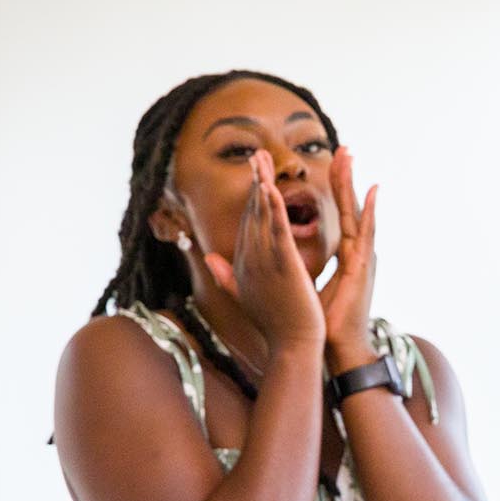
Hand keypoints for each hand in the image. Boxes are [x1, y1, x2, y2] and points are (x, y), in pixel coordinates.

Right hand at [201, 150, 327, 351]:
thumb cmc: (274, 325)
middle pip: (251, 213)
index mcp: (244, 265)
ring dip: (261, 184)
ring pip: (261, 216)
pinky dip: (273, 208)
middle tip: (256, 153)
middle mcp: (249, 260)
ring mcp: (263, 262)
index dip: (249, 198)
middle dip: (254, 182)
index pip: (246, 224)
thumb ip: (226, 276)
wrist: (292, 347)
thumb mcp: (245, 297)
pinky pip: (276, 231)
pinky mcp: (282, 266)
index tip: (254, 174)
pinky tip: (271, 187)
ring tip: (261, 158)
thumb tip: (207, 258)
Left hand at [318, 149, 379, 372]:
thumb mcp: (306, 286)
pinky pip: (366, 235)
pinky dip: (370, 212)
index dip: (337, 190)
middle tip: (344, 148)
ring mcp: (363, 258)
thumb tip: (284, 259)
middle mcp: (357, 252)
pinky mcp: (362, 268)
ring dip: (354, 184)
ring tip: (351, 157)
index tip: (333, 165)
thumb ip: (299, 269)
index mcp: (346, 256)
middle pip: (350, 207)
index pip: (340, 215)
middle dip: (346, 177)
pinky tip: (372, 192)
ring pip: (358, 213)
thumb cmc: (324, 323)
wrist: (339, 348)